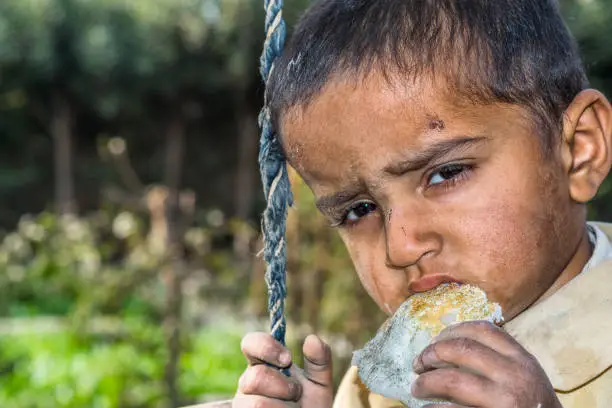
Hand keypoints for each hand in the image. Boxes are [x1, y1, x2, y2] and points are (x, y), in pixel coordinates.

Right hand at [233, 332, 333, 406]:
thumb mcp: (320, 381)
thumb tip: (312, 338)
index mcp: (264, 363)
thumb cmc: (311, 404)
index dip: (266, 347)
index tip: (288, 359)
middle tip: (296, 393)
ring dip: (283, 407)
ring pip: (257, 404)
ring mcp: (244, 403)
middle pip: (256, 376)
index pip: (251, 343)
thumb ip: (319, 360)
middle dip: (283, 386)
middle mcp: (249, 381)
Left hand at [411, 321, 561, 407]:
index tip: (434, 340)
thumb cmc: (532, 406)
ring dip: (426, 382)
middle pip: (461, 349)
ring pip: (451, 380)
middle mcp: (514, 376)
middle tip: (418, 363)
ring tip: (417, 388)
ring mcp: (503, 400)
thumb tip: (447, 344)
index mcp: (521, 359)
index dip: (451, 331)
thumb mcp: (525, 375)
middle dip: (431, 353)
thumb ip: (498, 358)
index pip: (482, 330)